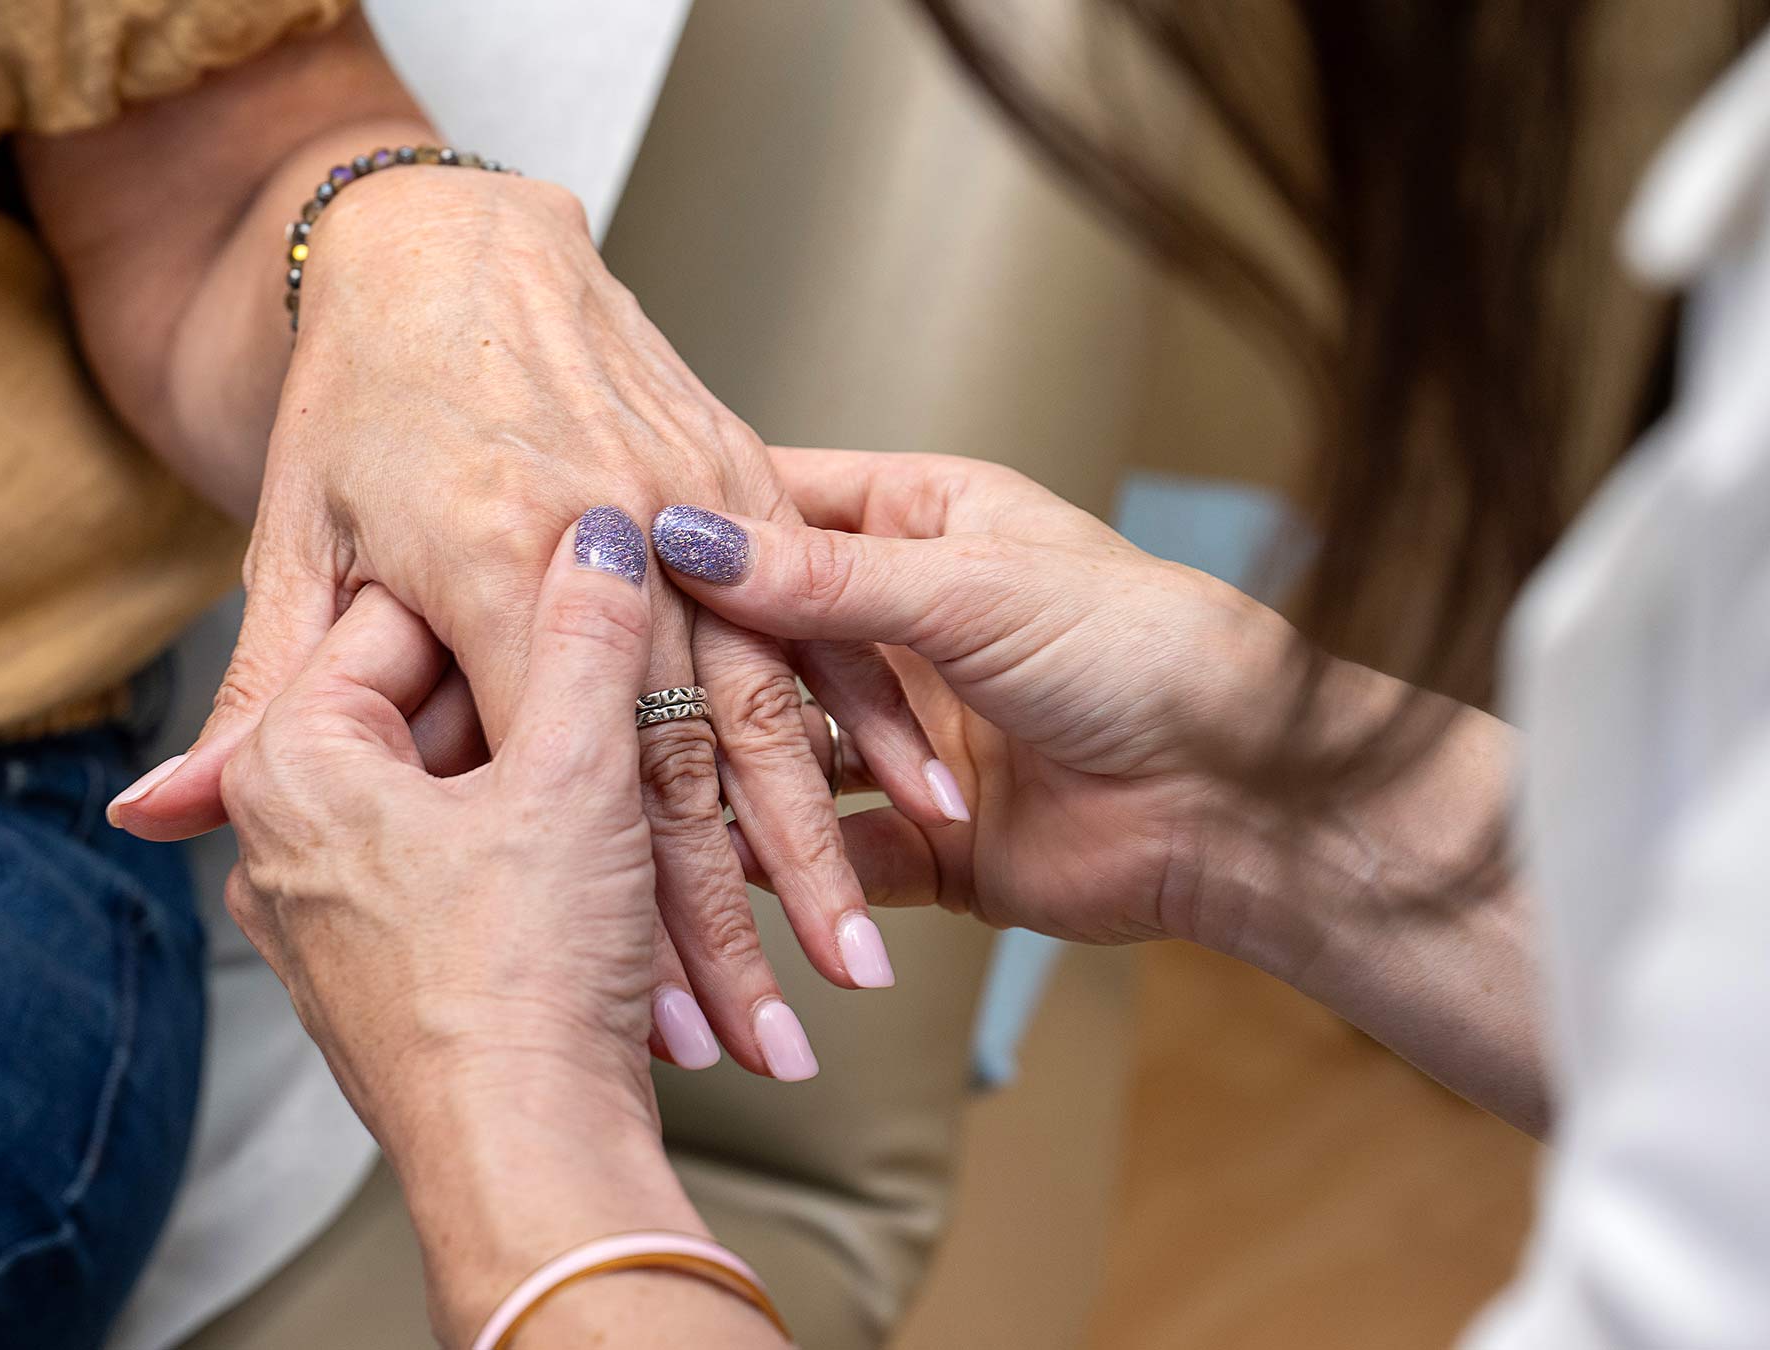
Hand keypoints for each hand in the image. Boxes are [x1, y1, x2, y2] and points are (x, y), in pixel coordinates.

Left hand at [114, 167, 960, 1077]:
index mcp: (477, 566)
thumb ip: (258, 700)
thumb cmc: (362, 403)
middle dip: (724, 926)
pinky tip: (922, 803)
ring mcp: (679, 503)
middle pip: (666, 768)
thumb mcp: (297, 554)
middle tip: (769, 1047)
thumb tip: (149, 813)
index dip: (596, 914)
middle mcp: (590, 537)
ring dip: (808, 852)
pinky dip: (867, 719)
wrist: (455, 244)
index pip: (542, 781)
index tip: (649, 1029)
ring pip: (756, 710)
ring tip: (854, 968)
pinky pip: (808, 619)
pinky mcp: (733, 482)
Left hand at [218, 513, 733, 1339]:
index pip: (404, 616)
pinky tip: (634, 828)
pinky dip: (549, 843)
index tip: (597, 558)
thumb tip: (600, 534)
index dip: (517, 582)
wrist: (528, 1167)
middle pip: (432, 708)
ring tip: (653, 736)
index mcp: (295, 760)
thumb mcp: (570, 773)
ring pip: (464, 791)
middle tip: (632, 640)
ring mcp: (334, 905)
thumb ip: (583, 635)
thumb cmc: (524, 976)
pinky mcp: (390, 963)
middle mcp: (290, 830)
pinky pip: (471, 864)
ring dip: (563, 771)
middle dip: (540, 686)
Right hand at [657, 447, 1480, 974]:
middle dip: (689, 666)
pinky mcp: (915, 842)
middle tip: (599, 680)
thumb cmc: (1145, 652)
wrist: (1242, 804)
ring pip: (778, 753)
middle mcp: (898, 627)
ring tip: (644, 781)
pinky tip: (717, 865)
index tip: (600, 542)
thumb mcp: (972, 589)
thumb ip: (823, 581)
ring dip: (726, 776)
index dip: (692, 526)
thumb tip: (685, 536)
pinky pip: (822, 853)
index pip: (774, 509)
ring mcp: (901, 738)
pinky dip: (779, 867)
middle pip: (758, 641)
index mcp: (920, 524)